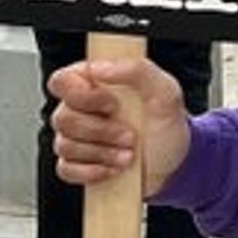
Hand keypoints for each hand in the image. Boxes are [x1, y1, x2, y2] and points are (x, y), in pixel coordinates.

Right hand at [48, 57, 191, 197]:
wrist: (174, 162)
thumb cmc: (166, 123)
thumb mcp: (166, 91)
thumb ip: (137, 69)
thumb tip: (99, 67)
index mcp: (97, 84)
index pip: (62, 81)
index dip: (79, 93)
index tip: (111, 104)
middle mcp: (82, 109)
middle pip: (62, 117)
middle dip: (100, 130)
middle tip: (130, 135)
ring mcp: (76, 138)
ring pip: (65, 145)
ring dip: (102, 152)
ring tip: (129, 152)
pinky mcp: (76, 165)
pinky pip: (66, 170)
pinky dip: (93, 171)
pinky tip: (114, 167)